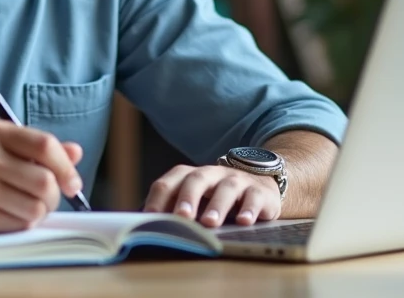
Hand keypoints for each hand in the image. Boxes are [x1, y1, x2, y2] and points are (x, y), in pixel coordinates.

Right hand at [0, 118, 84, 232]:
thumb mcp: (0, 148)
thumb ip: (37, 149)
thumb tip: (76, 152)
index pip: (44, 145)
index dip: (66, 167)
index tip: (72, 183)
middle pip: (44, 180)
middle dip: (54, 196)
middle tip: (46, 199)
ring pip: (35, 207)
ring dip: (39, 213)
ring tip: (25, 207)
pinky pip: (18, 225)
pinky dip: (22, 224)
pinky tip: (9, 216)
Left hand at [143, 165, 281, 227]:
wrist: (259, 187)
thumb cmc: (217, 199)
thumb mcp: (195, 202)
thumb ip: (172, 211)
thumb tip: (144, 228)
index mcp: (190, 176)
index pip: (169, 182)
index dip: (159, 198)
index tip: (150, 217)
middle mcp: (212, 174)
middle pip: (196, 179)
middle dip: (187, 198)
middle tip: (181, 217)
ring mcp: (236, 181)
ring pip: (226, 188)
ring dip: (217, 205)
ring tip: (210, 223)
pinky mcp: (258, 192)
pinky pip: (254, 197)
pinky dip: (249, 209)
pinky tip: (244, 222)